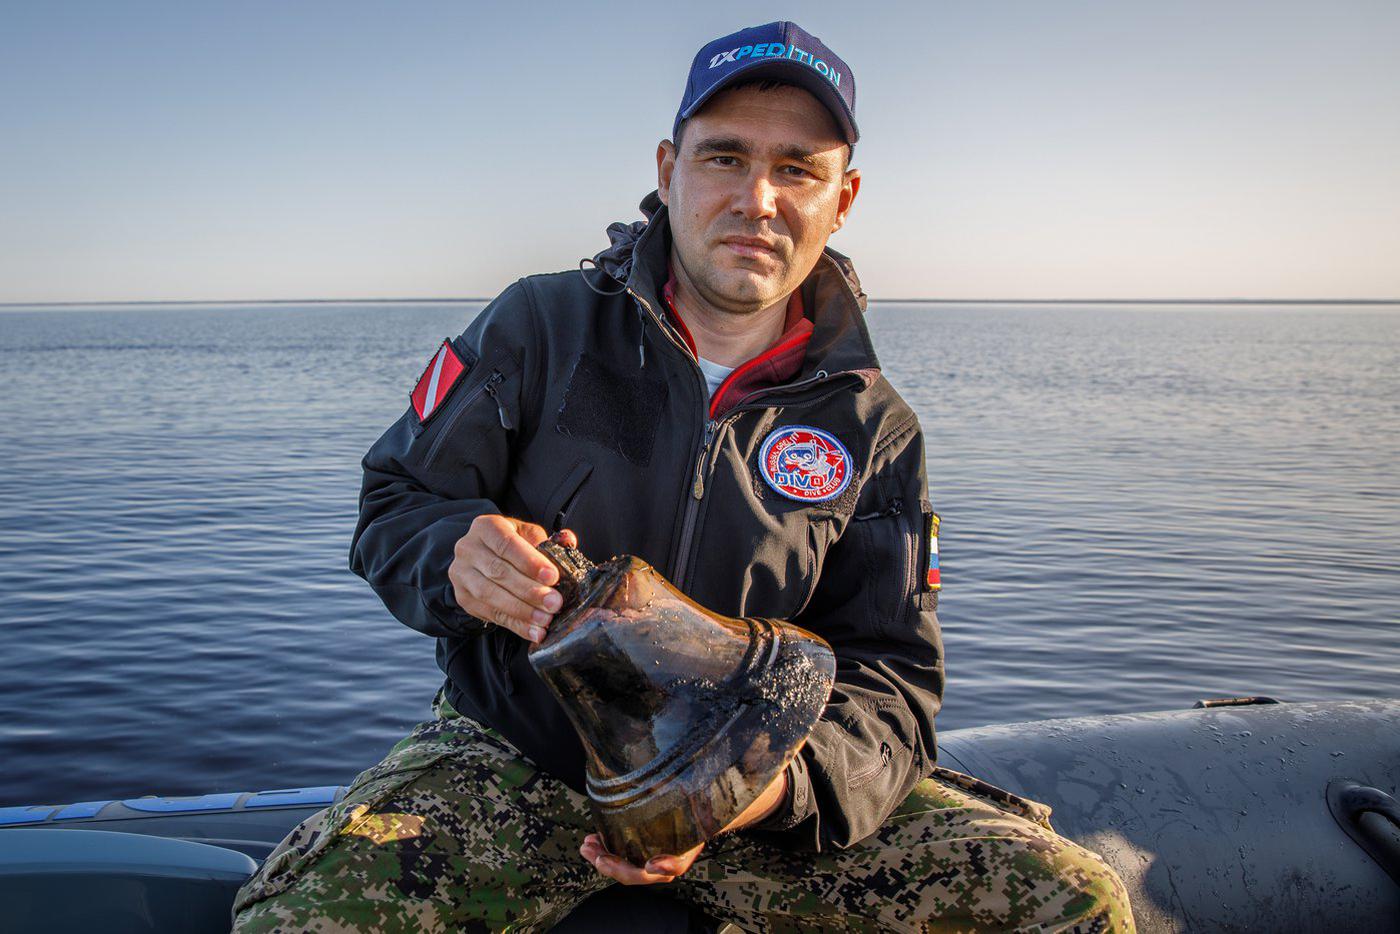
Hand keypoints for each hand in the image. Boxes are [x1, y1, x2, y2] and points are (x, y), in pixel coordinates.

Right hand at [448, 515, 577, 643]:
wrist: (483, 558)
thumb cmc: (512, 545)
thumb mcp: (528, 535)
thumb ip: (548, 540)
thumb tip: (568, 541)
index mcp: (486, 527)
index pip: (507, 543)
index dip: (530, 561)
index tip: (552, 577)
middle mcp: (468, 549)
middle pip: (499, 572)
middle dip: (530, 590)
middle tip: (554, 603)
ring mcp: (462, 574)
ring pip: (491, 596)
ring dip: (522, 611)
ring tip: (546, 619)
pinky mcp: (463, 598)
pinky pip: (491, 614)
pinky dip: (515, 625)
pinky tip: (534, 631)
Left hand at [578, 767, 788, 884]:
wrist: (710, 791)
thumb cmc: (713, 786)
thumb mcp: (718, 778)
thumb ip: (739, 771)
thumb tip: (749, 757)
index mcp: (691, 841)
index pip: (678, 864)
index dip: (666, 866)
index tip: (652, 864)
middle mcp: (674, 850)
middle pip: (645, 873)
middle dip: (618, 866)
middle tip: (596, 852)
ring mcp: (657, 848)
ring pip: (630, 867)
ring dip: (605, 858)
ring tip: (586, 846)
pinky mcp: (643, 841)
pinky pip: (623, 854)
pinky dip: (606, 849)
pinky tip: (591, 839)